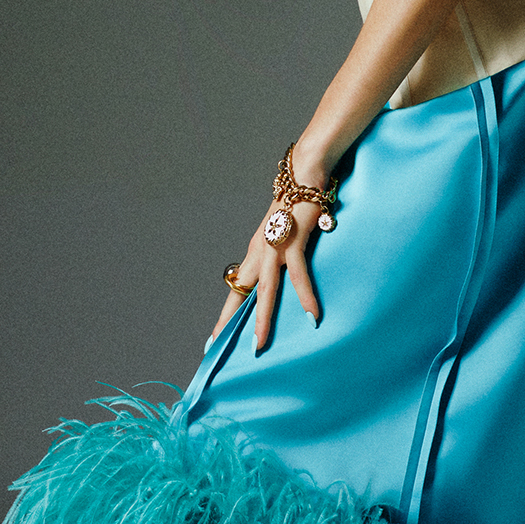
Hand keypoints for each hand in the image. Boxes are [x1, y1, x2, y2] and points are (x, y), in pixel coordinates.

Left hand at [212, 198, 322, 353]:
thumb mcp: (286, 235)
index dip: (225, 316)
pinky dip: (305, 296)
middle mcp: (259, 252)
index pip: (236, 290)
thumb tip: (288, 278)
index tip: (214, 340)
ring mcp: (275, 246)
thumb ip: (283, 257)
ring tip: (260, 344)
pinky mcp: (293, 239)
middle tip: (218, 349)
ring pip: (266, 290)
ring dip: (263, 319)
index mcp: (255, 253)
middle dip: (229, 324)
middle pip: (240, 295)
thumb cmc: (298, 205)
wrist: (304, 173)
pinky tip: (311, 316)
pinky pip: (298, 274)